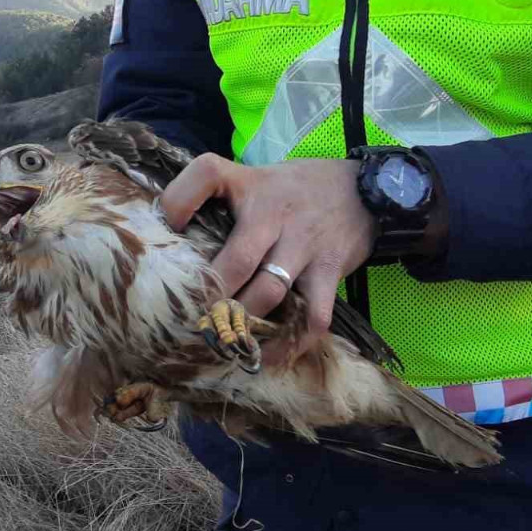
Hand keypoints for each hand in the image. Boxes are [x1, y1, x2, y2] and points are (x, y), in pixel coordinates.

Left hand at [160, 154, 376, 355]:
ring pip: (268, 292)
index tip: (165, 227)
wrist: (365, 190)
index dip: (178, 200)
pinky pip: (312, 316)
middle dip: (211, 294)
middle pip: (236, 260)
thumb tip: (168, 228)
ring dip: (242, 322)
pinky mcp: (328, 271)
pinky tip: (267, 356)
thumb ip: (221, 197)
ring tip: (219, 339)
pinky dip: (290, 343)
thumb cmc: (296, 189)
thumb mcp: (257, 177)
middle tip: (187, 317)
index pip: (207, 174)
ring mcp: (303, 244)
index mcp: (249, 184)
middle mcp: (274, 213)